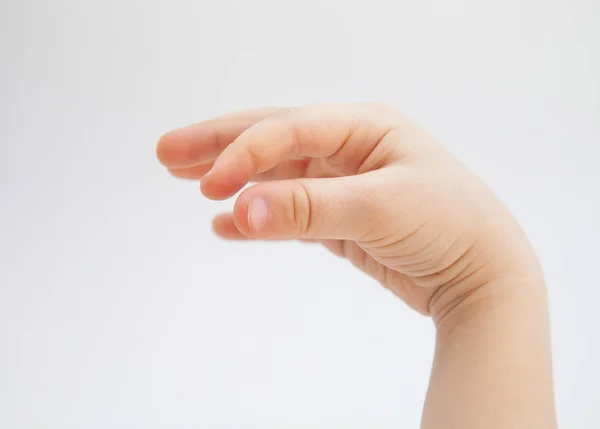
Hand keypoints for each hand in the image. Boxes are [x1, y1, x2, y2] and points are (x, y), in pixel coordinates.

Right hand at [156, 103, 541, 321]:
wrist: (482, 273)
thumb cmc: (448, 224)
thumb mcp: (379, 208)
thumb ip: (307, 208)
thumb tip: (237, 210)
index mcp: (364, 126)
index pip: (288, 129)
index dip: (244, 152)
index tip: (209, 184)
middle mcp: (351, 147)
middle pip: (272, 138)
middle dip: (219, 144)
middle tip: (166, 152)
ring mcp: (344, 182)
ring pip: (276, 173)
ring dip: (232, 177)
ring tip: (186, 179)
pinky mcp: (341, 218)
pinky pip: (289, 210)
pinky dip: (257, 215)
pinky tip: (226, 222)